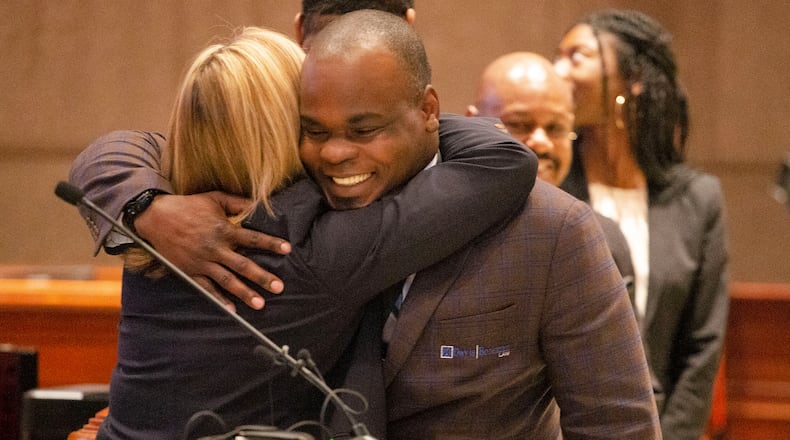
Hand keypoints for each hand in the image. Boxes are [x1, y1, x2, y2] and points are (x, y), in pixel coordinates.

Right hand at [134, 191, 290, 310]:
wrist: (155, 216)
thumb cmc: (188, 205)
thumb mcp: (214, 198)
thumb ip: (237, 202)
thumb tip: (258, 204)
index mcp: (224, 229)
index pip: (252, 238)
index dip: (270, 243)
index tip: (287, 249)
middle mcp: (215, 248)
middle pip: (243, 265)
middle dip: (262, 277)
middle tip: (279, 287)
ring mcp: (203, 262)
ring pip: (228, 280)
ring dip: (245, 293)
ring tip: (260, 304)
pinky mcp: (191, 271)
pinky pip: (207, 288)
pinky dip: (219, 299)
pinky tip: (232, 310)